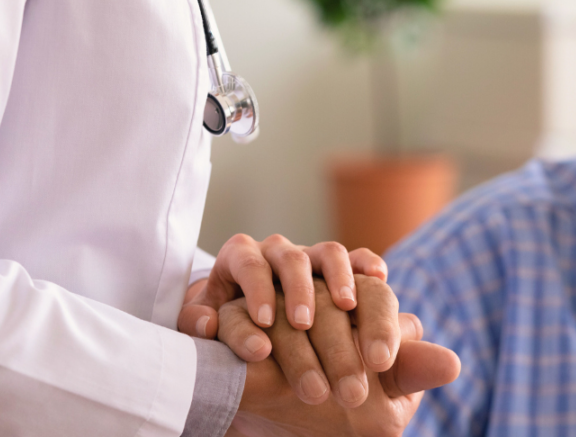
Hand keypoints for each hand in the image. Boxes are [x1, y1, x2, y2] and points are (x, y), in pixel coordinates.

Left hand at [179, 235, 386, 360]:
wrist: (245, 314)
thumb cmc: (222, 317)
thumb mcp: (202, 319)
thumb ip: (196, 321)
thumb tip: (207, 325)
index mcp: (241, 256)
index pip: (248, 263)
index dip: (257, 290)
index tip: (265, 322)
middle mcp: (277, 251)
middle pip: (290, 258)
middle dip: (298, 290)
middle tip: (303, 324)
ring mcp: (310, 256)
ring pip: (328, 252)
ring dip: (338, 277)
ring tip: (347, 306)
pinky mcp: (337, 267)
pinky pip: (356, 257)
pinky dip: (367, 264)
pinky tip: (379, 277)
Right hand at [221, 280, 460, 436]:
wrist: (263, 381)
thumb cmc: (324, 368)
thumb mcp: (366, 373)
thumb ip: (405, 366)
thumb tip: (453, 365)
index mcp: (349, 284)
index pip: (370, 285)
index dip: (378, 318)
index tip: (381, 361)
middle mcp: (310, 265)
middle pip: (325, 260)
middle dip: (330, 305)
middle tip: (340, 355)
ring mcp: (266, 267)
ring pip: (277, 258)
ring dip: (288, 289)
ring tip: (295, 326)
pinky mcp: (223, 285)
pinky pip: (225, 287)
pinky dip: (228, 313)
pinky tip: (251, 343)